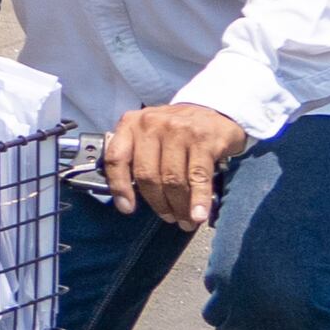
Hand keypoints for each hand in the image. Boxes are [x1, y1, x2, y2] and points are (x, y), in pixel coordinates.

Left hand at [101, 102, 248, 230]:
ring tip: (185, 220)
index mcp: (131, 124)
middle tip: (169, 218)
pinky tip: (199, 215)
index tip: (127, 208)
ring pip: (172, 180)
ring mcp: (178, 131)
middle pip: (147, 175)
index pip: (116, 158)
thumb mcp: (148, 134)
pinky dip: (198, 200)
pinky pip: (197, 177)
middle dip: (158, 203)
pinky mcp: (203, 140)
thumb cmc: (175, 130)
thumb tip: (128, 197)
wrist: (212, 109)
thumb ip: (135, 156)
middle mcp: (151, 124)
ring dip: (179, 207)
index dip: (119, 187)